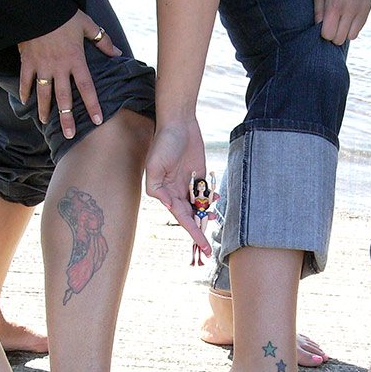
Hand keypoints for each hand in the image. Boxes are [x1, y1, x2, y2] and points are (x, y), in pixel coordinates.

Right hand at [17, 10, 121, 135]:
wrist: (37, 6)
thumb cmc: (64, 14)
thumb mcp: (87, 24)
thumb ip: (103, 40)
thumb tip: (118, 54)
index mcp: (76, 60)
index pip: (87, 88)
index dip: (92, 105)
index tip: (97, 120)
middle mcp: (59, 67)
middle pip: (64, 98)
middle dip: (67, 118)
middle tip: (69, 134)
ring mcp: (42, 66)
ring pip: (43, 93)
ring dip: (44, 109)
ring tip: (46, 123)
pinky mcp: (27, 61)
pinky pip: (25, 80)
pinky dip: (24, 91)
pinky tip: (25, 102)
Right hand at [145, 118, 211, 254]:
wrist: (179, 123)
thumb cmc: (164, 142)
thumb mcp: (155, 165)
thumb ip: (157, 188)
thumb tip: (170, 206)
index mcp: (165, 193)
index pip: (181, 218)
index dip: (191, 232)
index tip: (201, 245)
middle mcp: (176, 192)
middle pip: (189, 217)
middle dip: (198, 232)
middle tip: (208, 249)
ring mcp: (188, 184)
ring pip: (199, 207)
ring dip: (206, 215)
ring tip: (215, 220)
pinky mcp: (199, 175)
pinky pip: (205, 192)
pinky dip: (210, 198)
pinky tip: (215, 199)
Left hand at [313, 0, 370, 44]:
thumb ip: (318, 12)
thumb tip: (318, 29)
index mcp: (335, 6)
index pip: (329, 35)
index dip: (324, 32)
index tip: (323, 24)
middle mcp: (350, 10)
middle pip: (340, 39)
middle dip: (333, 34)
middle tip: (330, 22)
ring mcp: (361, 10)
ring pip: (351, 37)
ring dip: (344, 32)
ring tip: (339, 20)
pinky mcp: (368, 8)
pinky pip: (359, 28)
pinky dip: (352, 26)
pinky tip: (347, 15)